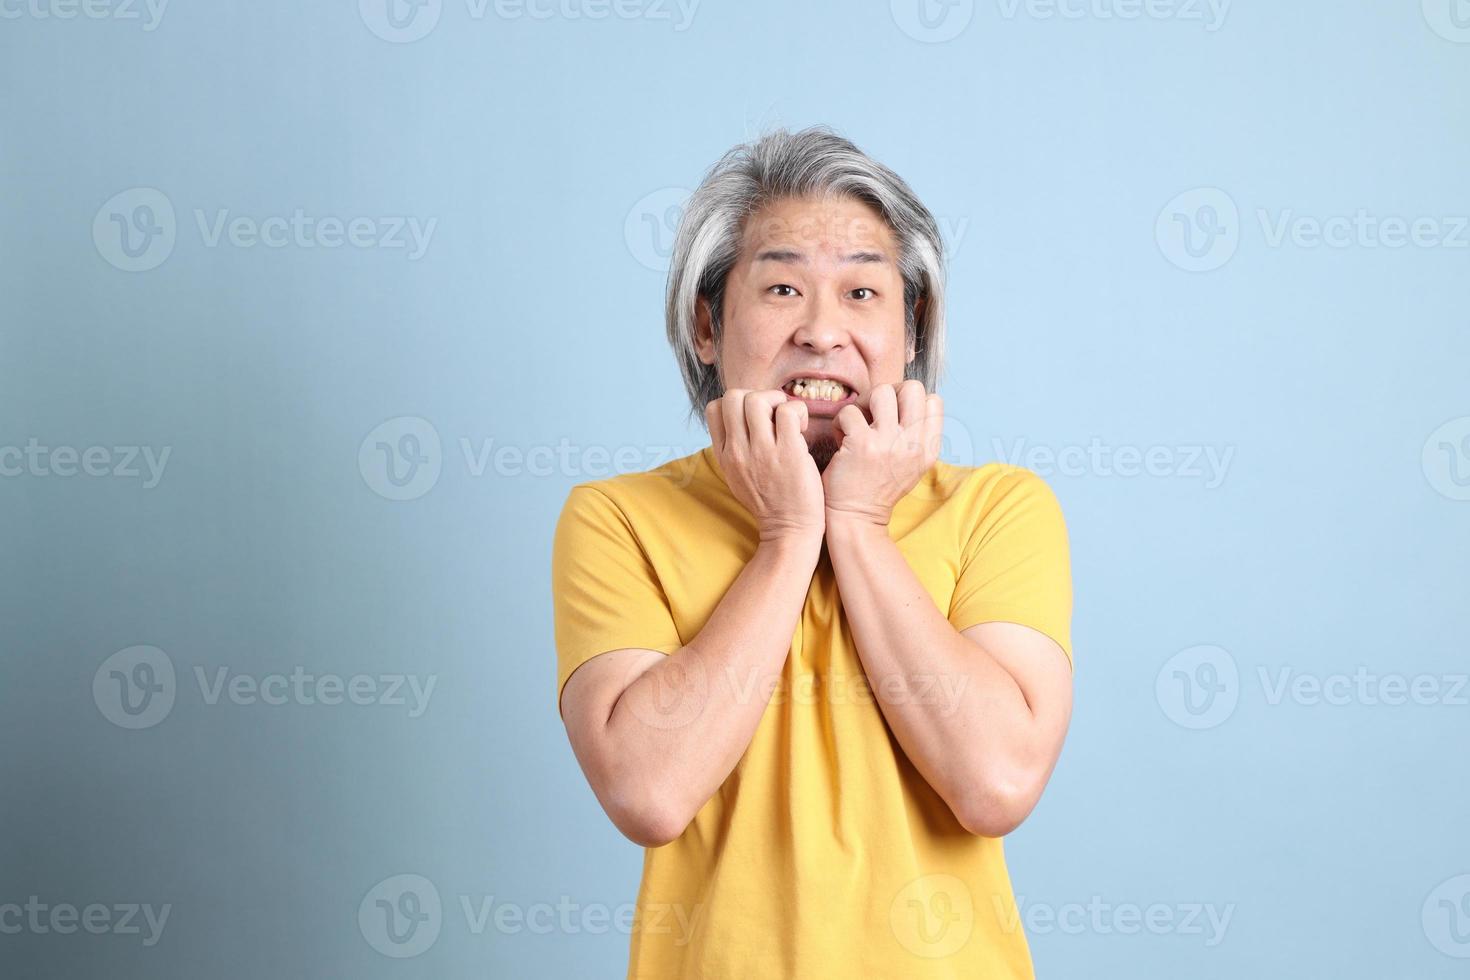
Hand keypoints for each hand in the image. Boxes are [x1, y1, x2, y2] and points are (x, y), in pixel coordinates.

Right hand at [705, 389, 825, 543]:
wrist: (788, 530)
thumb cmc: (769, 502)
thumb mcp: (737, 476)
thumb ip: (734, 449)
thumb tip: (739, 420)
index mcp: (724, 455)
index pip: (714, 408)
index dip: (737, 404)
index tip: (755, 419)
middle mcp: (738, 451)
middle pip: (733, 396)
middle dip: (757, 396)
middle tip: (774, 415)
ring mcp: (762, 451)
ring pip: (758, 399)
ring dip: (778, 401)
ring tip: (789, 420)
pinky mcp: (789, 452)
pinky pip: (788, 411)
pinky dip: (798, 412)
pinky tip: (802, 430)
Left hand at [822, 380, 943, 527]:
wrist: (857, 518)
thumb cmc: (879, 486)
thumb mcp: (912, 464)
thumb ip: (916, 435)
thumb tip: (906, 398)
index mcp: (929, 448)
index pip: (933, 400)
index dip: (908, 400)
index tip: (893, 417)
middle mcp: (914, 444)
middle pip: (912, 388)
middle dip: (889, 393)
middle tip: (873, 412)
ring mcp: (889, 443)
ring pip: (881, 391)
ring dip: (863, 403)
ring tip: (857, 423)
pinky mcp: (861, 445)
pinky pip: (850, 411)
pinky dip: (840, 422)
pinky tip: (841, 439)